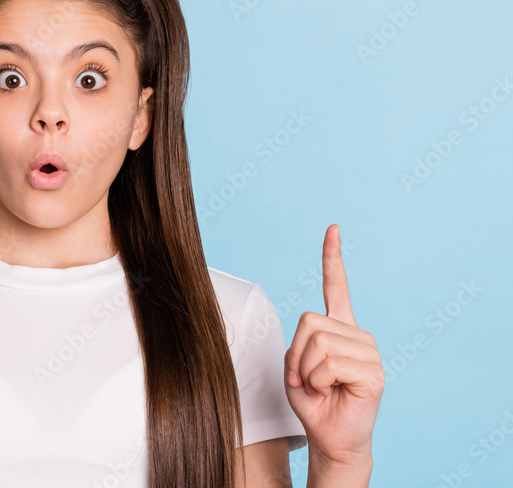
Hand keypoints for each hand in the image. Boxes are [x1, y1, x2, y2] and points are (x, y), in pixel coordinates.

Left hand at [284, 225, 383, 466]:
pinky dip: (319, 381)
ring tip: (321, 387)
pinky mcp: (373, 372)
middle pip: (308, 322)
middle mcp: (356, 334)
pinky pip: (329, 364)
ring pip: (317, 344)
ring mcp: (368, 351)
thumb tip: (310, 340)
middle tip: (307, 379)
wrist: (331, 437)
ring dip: (307, 371)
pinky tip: (333, 392)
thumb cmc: (313, 402)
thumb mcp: (294, 368)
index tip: (333, 229)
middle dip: (296, 355)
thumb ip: (297, 344)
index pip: (335, 286)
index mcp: (338, 328)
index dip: (332, 258)